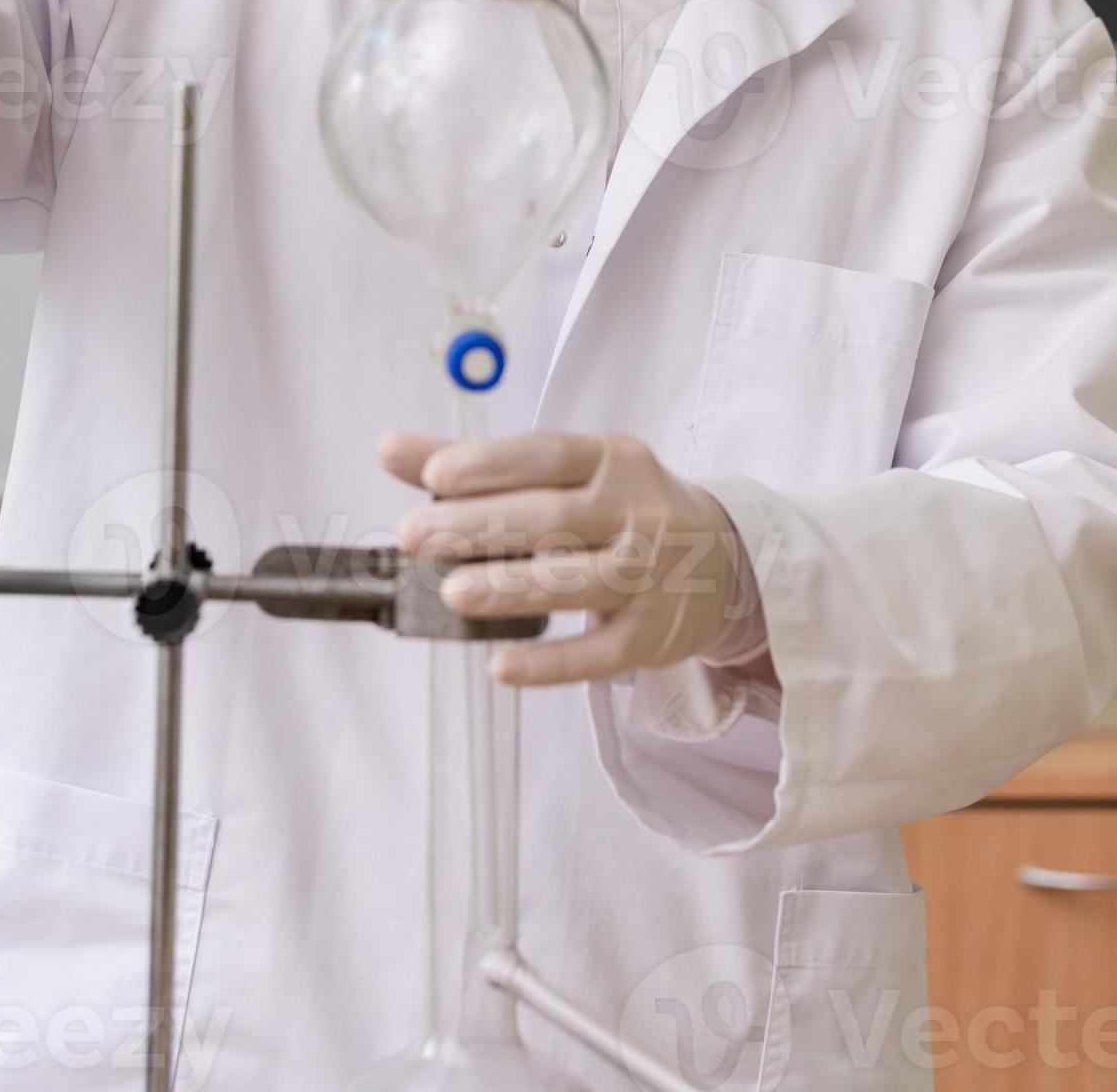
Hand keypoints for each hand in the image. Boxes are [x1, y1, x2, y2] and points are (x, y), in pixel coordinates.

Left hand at [384, 429, 768, 688]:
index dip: (493, 464)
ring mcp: (650, 576)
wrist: (726, 560)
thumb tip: (390, 450)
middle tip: (416, 536)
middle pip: (555, 519)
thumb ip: (478, 463)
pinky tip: (501, 664)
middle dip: (481, 526)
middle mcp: (638, 512)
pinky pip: (599, 654)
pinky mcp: (651, 635)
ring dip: (513, 588)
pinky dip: (550, 663)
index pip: (550, 455)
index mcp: (613, 460)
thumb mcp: (567, 471)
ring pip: (579, 583)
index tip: (435, 475)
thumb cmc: (623, 507)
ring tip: (452, 594)